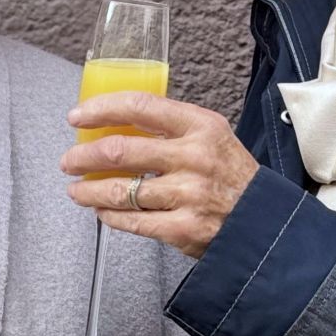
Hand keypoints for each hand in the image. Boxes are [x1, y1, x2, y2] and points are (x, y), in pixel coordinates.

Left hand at [62, 93, 259, 257]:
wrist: (264, 223)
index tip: (78, 117)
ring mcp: (189, 194)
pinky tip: (102, 210)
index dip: (100, 110)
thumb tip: (115, 122)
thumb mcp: (212, 137)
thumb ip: (171, 127)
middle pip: (120, 150)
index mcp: (201, 126)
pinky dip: (109, 215)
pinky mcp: (183, 228)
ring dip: (88, 190)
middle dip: (83, 156)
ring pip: (119, 190)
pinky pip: (131, 220)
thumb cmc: (232, 177)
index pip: (139, 106)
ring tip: (77, 189)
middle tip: (70, 160)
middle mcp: (194, 157)